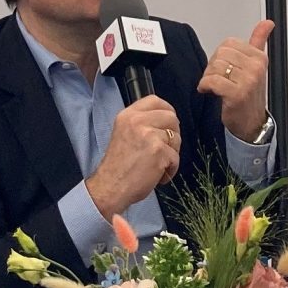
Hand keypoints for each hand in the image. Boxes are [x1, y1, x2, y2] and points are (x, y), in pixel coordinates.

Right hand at [86, 95, 181, 217]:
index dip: (166, 111)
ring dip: (172, 153)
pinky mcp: (159, 151)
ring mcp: (149, 135)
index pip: (155, 100)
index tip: (167, 124)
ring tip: (158, 164)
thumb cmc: (118, 166)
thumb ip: (140, 123)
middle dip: (173, 134)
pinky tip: (158, 175)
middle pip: (171, 117)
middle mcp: (137, 121)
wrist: (110, 187)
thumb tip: (165, 120)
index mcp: (127, 115)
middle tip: (164, 149)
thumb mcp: (123, 133)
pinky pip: (176, 157)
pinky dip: (171, 169)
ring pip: (176, 138)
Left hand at [200, 21, 273, 143]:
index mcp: (259, 58)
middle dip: (213, 66)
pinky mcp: (237, 94)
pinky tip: (208, 91)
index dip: (220, 55)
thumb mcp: (256, 66)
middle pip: (221, 53)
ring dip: (208, 77)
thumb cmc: (250, 96)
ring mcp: (248, 81)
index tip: (224, 68)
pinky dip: (205, 85)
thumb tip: (267, 23)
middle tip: (217, 78)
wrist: (251, 124)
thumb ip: (259, 41)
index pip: (229, 43)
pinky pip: (213, 80)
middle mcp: (256, 68)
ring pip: (215, 66)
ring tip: (214, 86)